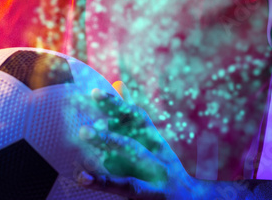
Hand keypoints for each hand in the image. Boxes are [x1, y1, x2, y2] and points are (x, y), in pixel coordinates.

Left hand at [75, 81, 211, 199]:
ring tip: (83, 131)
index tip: (94, 92)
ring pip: (132, 153)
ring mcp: (156, 172)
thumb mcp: (150, 140)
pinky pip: (124, 185)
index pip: (135, 117)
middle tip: (84, 114)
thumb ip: (131, 115)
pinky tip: (82, 177)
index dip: (116, 104)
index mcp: (153, 139)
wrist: (190, 198)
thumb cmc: (162, 168)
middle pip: (132, 130)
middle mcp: (157, 152)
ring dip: (109, 141)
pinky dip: (102, 181)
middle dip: (109, 124)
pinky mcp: (150, 193)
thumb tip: (118, 83)